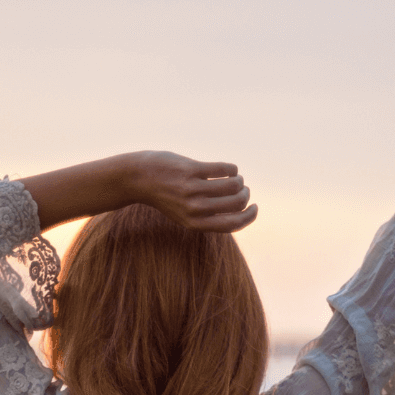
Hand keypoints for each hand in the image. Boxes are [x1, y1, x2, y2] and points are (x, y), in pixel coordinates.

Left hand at [127, 151, 257, 232]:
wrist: (139, 178)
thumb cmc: (166, 196)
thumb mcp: (185, 213)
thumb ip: (207, 215)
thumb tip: (238, 209)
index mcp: (194, 223)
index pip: (232, 225)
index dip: (249, 217)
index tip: (255, 207)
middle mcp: (194, 209)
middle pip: (236, 204)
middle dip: (245, 195)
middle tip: (243, 189)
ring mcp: (192, 189)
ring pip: (232, 186)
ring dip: (240, 181)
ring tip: (237, 179)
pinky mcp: (191, 170)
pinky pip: (223, 169)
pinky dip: (232, 169)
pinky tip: (230, 170)